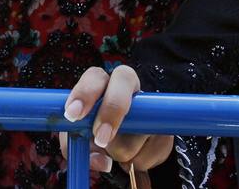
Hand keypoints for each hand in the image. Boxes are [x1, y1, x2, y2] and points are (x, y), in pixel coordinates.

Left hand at [58, 65, 170, 183]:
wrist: (123, 148)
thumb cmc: (94, 133)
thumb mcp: (78, 138)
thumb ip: (78, 146)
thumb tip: (102, 161)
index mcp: (102, 84)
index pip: (95, 77)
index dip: (84, 93)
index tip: (73, 115)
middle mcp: (127, 88)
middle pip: (125, 79)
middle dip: (111, 110)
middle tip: (101, 138)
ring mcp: (150, 106)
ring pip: (138, 125)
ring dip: (122, 150)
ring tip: (115, 152)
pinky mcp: (165, 128)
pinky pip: (153, 149)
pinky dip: (139, 161)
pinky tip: (132, 157)